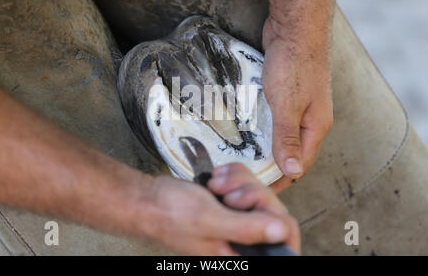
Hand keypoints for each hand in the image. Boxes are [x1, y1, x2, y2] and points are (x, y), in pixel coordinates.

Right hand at [138, 163, 299, 254]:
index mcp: (238, 255)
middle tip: (227, 196)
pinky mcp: (230, 204)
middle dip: (251, 194)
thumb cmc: (169, 214)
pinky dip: (233, 176)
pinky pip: (247, 183)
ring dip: (239, 183)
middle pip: (273, 212)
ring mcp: (237, 221)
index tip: (256, 206)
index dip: (277, 220)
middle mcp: (241, 241)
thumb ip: (246, 228)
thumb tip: (280, 232)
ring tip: (216, 188)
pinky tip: (216, 181)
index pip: (283, 242)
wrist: (147, 198)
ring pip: (261, 194)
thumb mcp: (209, 221)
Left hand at [262, 16, 332, 192]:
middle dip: (273, 166)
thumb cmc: (294, 63)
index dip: (281, 179)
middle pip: (293, 152)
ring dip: (268, 147)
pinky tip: (250, 131)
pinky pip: (277, 119)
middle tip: (248, 175)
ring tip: (246, 157)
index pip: (299, 165)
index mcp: (316, 127)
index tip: (259, 189)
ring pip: (284, 135)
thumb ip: (287, 138)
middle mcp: (312, 120)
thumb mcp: (287, 105)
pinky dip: (265, 129)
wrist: (296, 27)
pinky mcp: (289, 94)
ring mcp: (302, 106)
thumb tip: (291, 170)